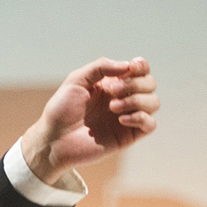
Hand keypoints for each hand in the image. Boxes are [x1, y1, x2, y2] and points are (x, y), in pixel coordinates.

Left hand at [21, 57, 158, 184]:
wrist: (53, 139)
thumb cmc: (61, 110)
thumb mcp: (76, 80)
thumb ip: (100, 67)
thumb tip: (127, 66)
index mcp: (113, 84)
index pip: (139, 70)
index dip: (141, 66)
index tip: (131, 68)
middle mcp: (123, 99)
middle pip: (150, 84)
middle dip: (134, 84)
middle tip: (112, 92)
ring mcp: (127, 117)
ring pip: (154, 103)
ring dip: (136, 100)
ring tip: (113, 107)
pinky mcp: (128, 136)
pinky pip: (150, 124)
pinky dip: (141, 118)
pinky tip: (120, 120)